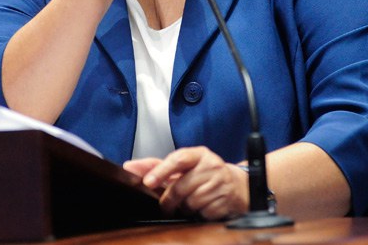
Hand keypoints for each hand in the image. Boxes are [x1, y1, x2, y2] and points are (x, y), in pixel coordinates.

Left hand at [124, 146, 248, 219]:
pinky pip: (203, 212)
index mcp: (199, 154)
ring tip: (191, 202)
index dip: (162, 170)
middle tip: (166, 204)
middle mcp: (211, 165)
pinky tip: (203, 206)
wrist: (237, 185)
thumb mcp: (183, 165)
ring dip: (186, 207)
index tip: (148, 182)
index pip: (178, 159)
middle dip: (169, 199)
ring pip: (191, 202)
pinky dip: (199, 213)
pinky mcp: (226, 200)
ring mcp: (220, 183)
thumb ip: (156, 166)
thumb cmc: (205, 174)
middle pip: (181, 186)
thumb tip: (130, 167)